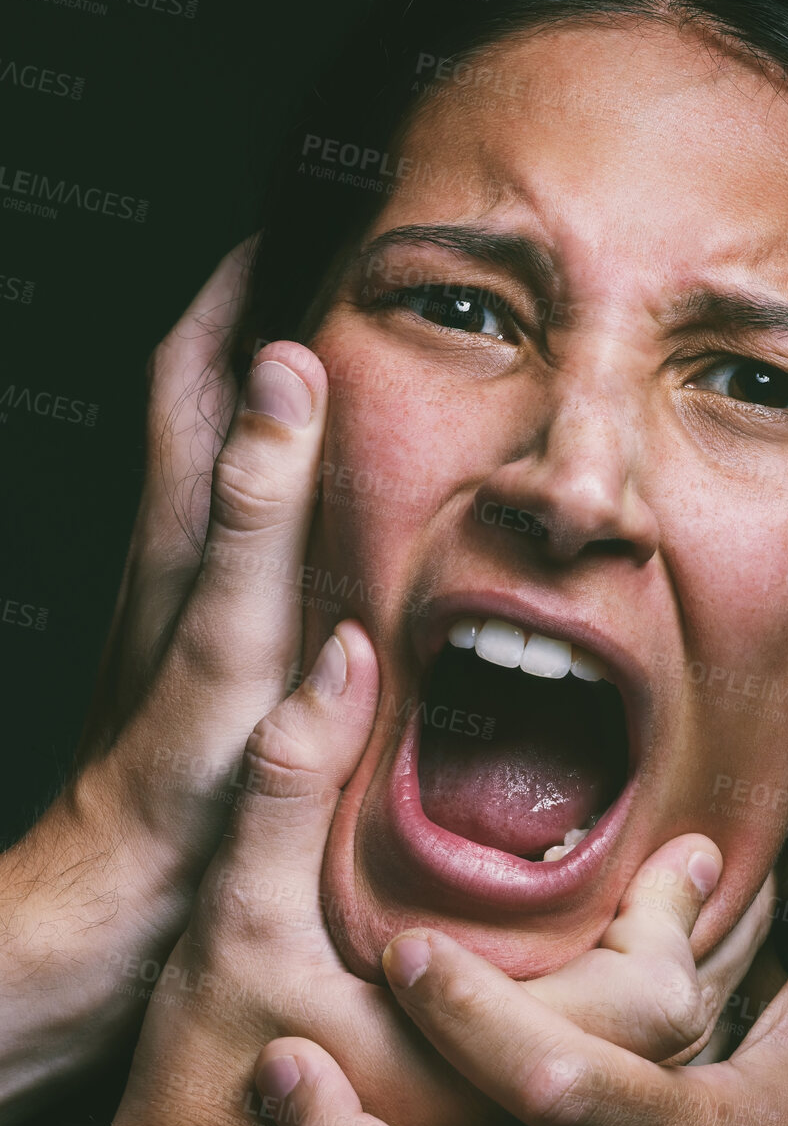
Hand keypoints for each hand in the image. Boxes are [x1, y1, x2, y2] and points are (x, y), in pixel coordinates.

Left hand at [0, 245, 330, 1119]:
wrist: (107, 917)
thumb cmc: (167, 799)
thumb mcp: (220, 648)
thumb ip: (253, 517)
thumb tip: (283, 377)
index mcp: (180, 535)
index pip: (195, 365)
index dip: (234, 280)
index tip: (295, 209)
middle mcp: (174, 554)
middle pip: (202, 396)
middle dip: (250, 314)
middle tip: (328, 261)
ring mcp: (186, 600)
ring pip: (224, 459)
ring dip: (267, 393)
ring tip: (341, 352)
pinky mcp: (207, 650)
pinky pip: (247, 530)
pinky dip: (284, 482)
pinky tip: (333, 506)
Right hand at [0, 622, 780, 1125]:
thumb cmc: (207, 1076)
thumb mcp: (241, 911)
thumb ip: (294, 777)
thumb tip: (349, 653)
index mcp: (489, 1075)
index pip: (653, 997)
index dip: (673, 914)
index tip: (690, 851)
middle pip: (679, 1052)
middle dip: (691, 954)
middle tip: (694, 884)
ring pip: (658, 1108)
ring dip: (680, 1019)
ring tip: (690, 942)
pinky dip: (643, 1082)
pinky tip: (633, 1041)